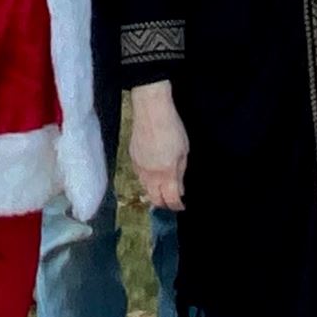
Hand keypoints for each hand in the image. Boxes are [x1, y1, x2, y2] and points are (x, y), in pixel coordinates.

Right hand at [128, 82, 188, 210]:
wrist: (151, 110)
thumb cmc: (172, 127)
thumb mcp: (184, 151)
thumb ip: (180, 172)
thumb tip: (179, 188)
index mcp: (166, 173)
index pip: (170, 199)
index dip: (176, 206)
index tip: (181, 205)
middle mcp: (150, 174)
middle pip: (154, 199)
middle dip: (163, 204)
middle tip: (170, 202)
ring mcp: (139, 167)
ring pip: (145, 188)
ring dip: (154, 192)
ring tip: (162, 190)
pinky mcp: (132, 158)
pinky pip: (139, 176)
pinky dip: (147, 180)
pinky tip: (153, 174)